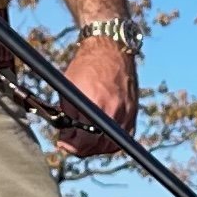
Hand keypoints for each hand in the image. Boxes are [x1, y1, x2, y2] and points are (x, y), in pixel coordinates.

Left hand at [55, 36, 137, 150]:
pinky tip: (100, 135)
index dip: (71, 145)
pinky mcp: (133, 112)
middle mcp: (114, 110)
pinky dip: (112, 141)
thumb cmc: (86, 66)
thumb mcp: (69, 89)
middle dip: (82, 147)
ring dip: (96, 146)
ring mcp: (126, 112)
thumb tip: (67, 136)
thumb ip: (68, 114)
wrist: (110, 49)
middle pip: (98, 146)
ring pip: (112, 145)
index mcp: (95, 104)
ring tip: (85, 138)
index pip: (84, 140)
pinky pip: (124, 137)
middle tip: (71, 141)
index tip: (63, 142)